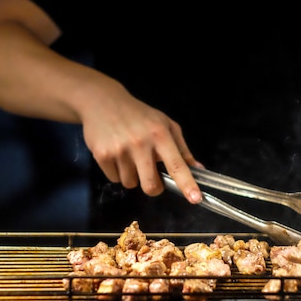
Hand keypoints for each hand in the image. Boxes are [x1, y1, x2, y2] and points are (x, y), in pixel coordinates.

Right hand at [80, 80, 202, 203]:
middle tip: (152, 175)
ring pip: (131, 183)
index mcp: (160, 134)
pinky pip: (114, 179)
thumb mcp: (166, 124)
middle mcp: (140, 143)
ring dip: (133, 176)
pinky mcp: (102, 155)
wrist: (103, 101)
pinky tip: (116, 153)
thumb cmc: (139, 115)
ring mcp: (120, 150)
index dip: (187, 184)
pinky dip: (117, 171)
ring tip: (129, 156)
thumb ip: (182, 149)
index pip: (177, 164)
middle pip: (151, 185)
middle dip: (153, 187)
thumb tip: (198, 169)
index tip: (195, 198)